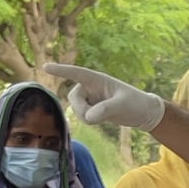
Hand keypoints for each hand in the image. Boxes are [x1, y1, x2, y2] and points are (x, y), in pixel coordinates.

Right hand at [44, 62, 165, 133]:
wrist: (143, 113)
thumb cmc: (135, 103)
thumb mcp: (122, 105)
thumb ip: (105, 109)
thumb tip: (88, 117)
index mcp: (97, 79)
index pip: (76, 73)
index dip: (61, 70)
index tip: (45, 66)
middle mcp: (90, 87)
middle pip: (73, 98)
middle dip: (81, 109)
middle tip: (95, 117)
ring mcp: (90, 98)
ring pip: (76, 109)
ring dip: (86, 116)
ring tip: (104, 117)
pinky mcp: (91, 108)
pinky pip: (82, 116)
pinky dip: (89, 120)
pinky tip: (102, 119)